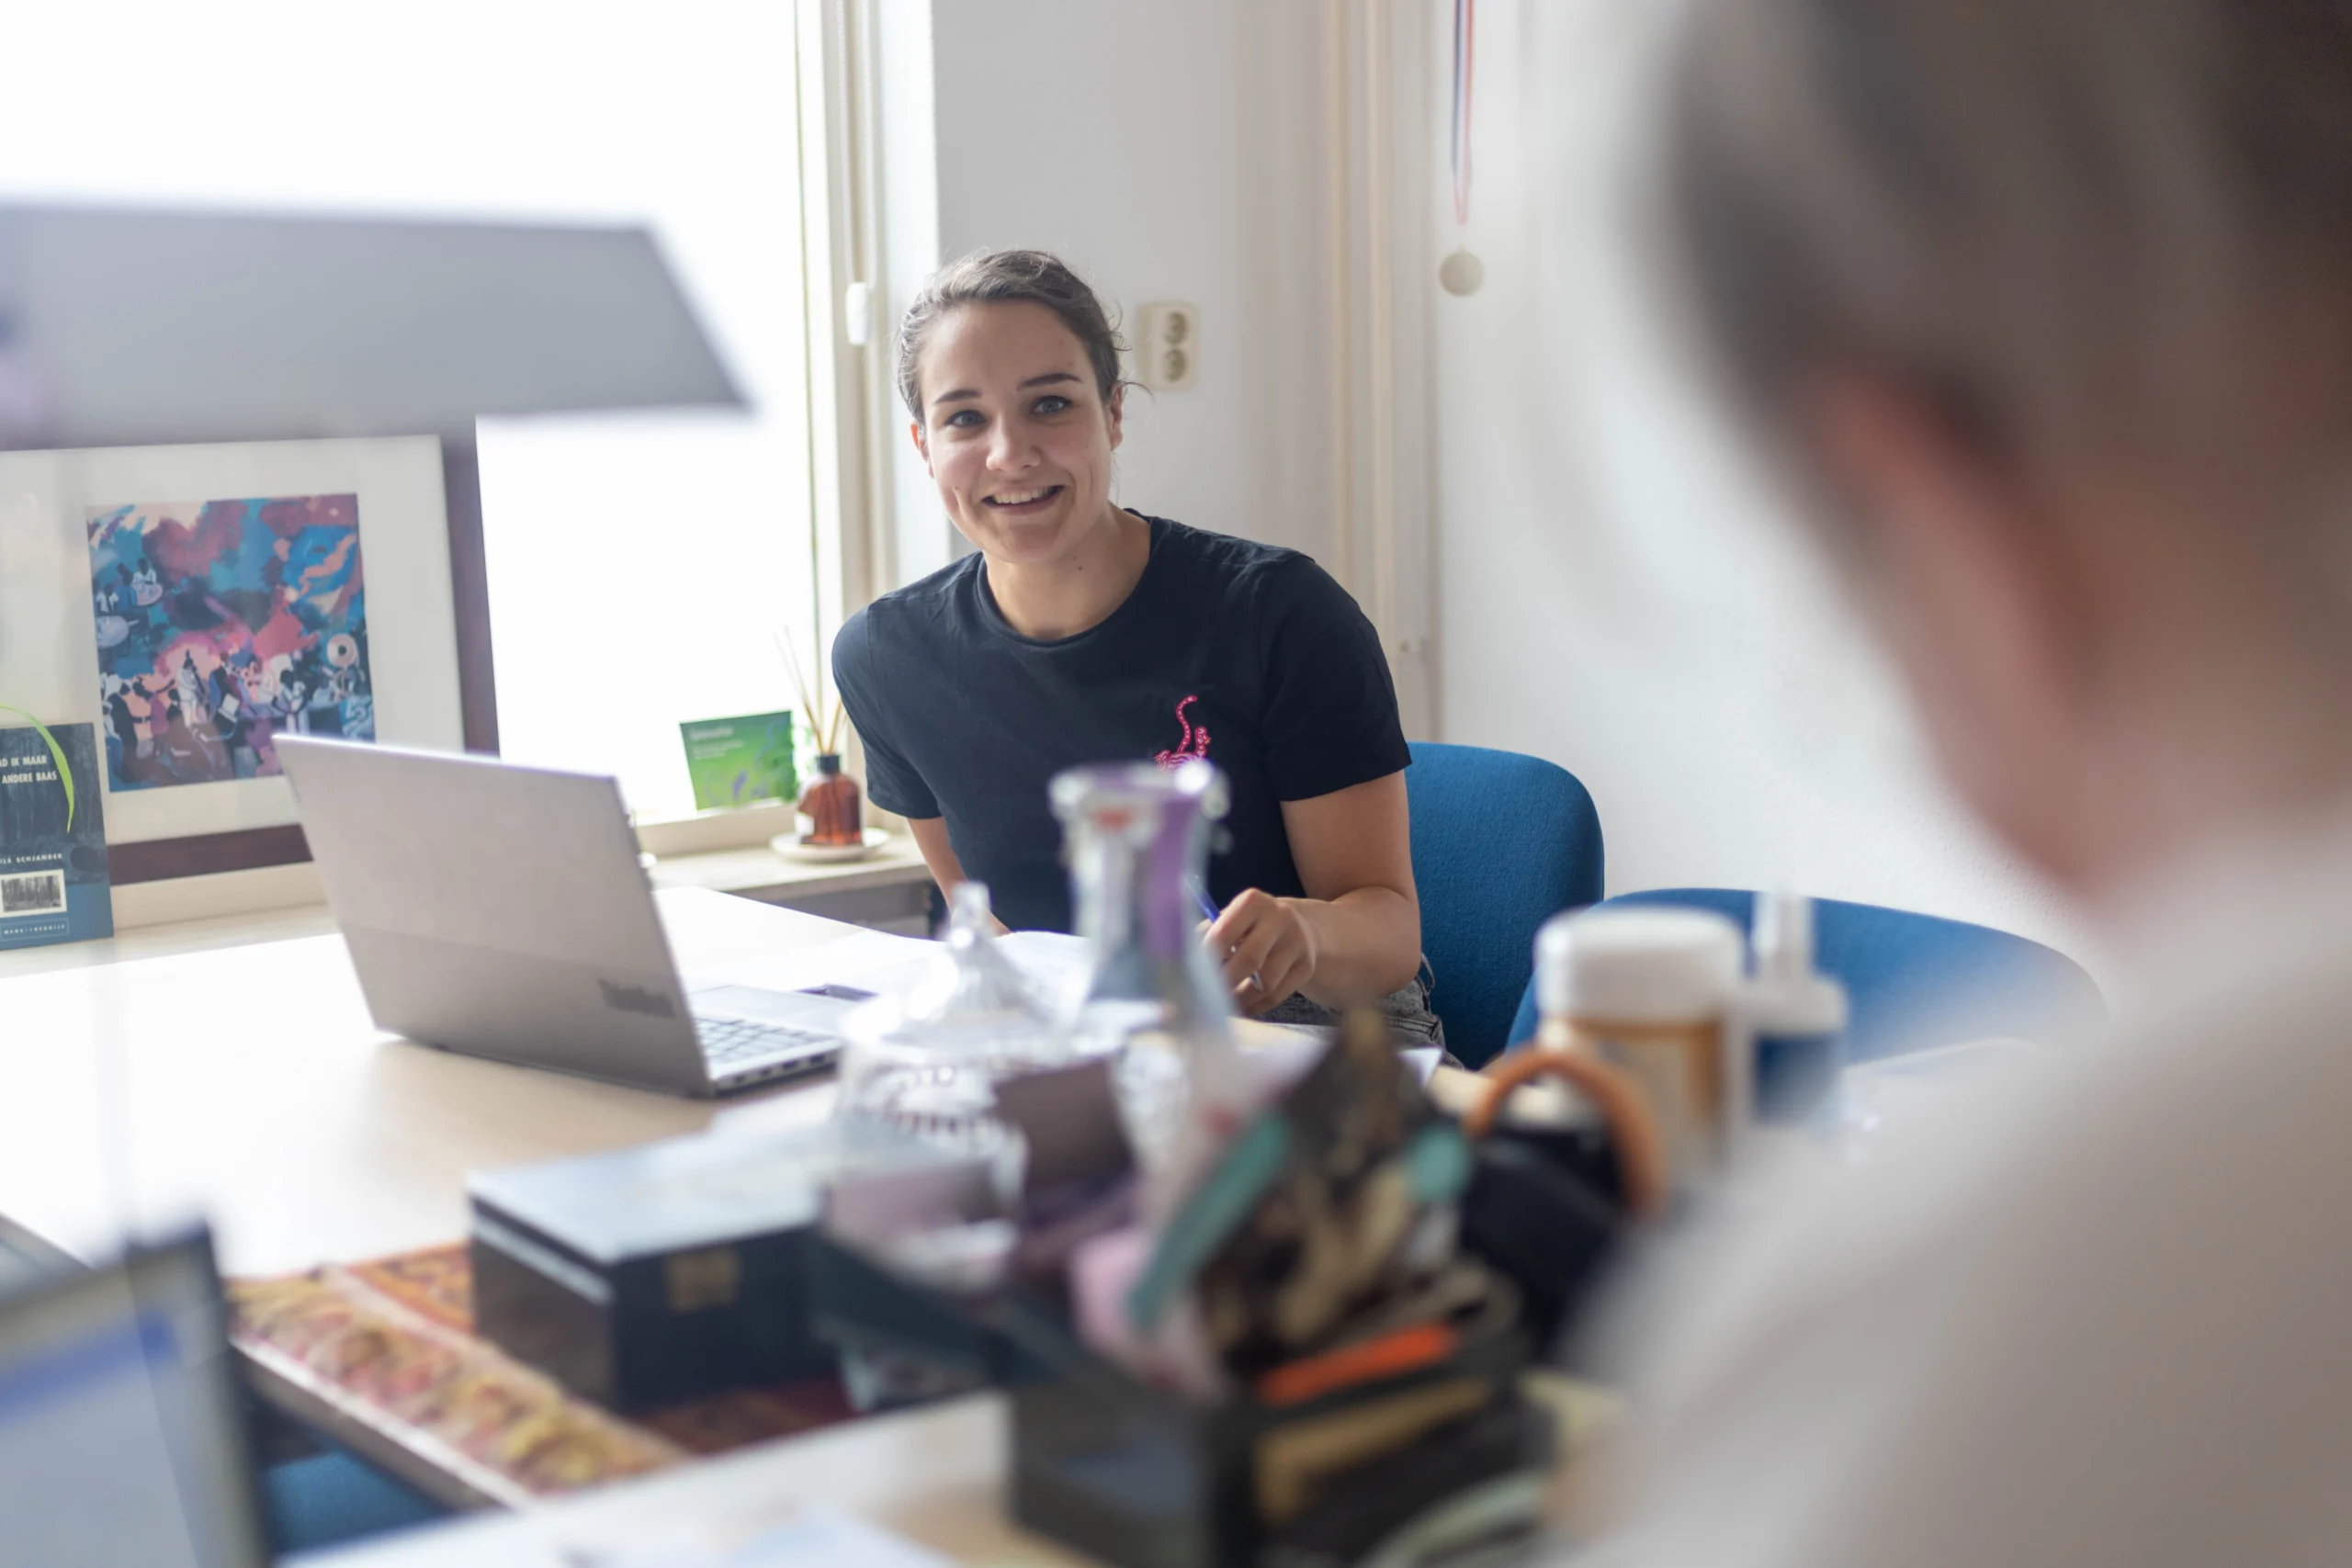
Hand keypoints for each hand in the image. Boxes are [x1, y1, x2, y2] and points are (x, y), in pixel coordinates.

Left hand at [1203, 889, 1318, 1015]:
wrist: (1300, 926)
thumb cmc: (1250, 926)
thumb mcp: (1231, 919)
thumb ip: (1206, 935)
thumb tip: (1178, 962)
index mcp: (1253, 901)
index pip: (1224, 933)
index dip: (1206, 959)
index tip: (1191, 977)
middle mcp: (1279, 917)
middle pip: (1248, 959)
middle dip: (1224, 983)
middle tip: (1205, 998)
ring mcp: (1297, 942)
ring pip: (1265, 983)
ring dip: (1240, 1000)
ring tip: (1222, 1007)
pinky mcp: (1306, 966)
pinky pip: (1277, 995)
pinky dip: (1255, 1007)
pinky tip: (1242, 1009)